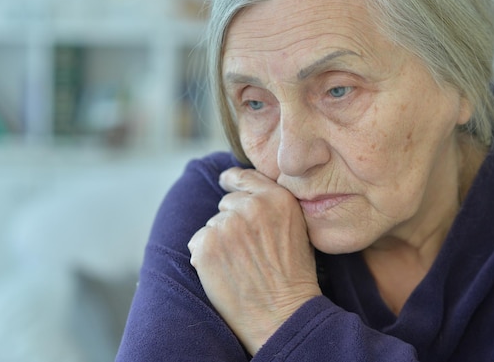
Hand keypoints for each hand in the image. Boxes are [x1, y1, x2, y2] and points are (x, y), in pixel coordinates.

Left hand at [188, 167, 321, 354]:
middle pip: (226, 203)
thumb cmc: (293, 278)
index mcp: (277, 198)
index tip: (224, 181)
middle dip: (231, 222)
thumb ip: (272, 206)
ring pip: (212, 225)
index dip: (231, 180)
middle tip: (247, 252)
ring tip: (239, 267)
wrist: (283, 316)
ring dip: (218, 242)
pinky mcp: (207, 245)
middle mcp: (252, 206)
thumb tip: (244, 193)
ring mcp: (228, 225)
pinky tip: (224, 274)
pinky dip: (205, 258)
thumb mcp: (296, 230)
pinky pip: (197, 243)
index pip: (244, 176)